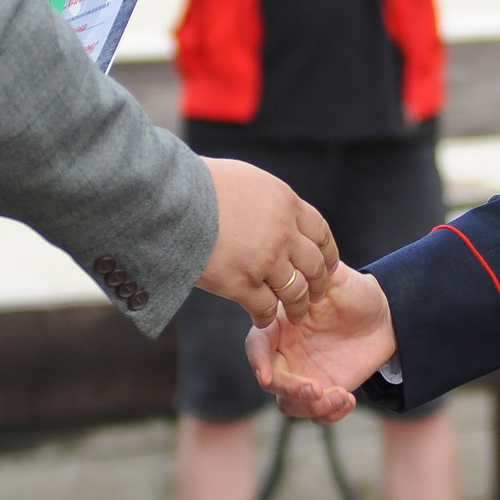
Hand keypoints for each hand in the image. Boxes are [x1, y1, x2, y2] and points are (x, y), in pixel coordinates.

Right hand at [198, 159, 336, 324]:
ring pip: (295, 292)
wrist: (172, 199)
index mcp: (286, 203)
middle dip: (318, 284)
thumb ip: (268, 201)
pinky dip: (266, 317)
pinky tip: (262, 320)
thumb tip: (274, 211)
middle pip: (314, 266)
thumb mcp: (247, 179)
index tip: (327, 266)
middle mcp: (283, 232)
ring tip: (296, 315)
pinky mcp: (242, 283)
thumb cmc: (201, 184)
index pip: (321, 233)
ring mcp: (265, 260)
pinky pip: (265, 308)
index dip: (327, 253)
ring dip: (298, 307)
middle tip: (315, 295)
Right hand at [245, 265, 395, 423]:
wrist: (385, 316)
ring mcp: (303, 375)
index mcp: (281, 325)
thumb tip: (302, 265)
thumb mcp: (338, 278)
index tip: (265, 376)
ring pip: (290, 403)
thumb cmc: (356, 292)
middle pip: (271, 381)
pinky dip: (329, 414)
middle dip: (290, 389)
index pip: (258, 346)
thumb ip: (316, 274)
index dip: (257, 361)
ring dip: (312, 407)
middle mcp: (286, 353)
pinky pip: (316, 413)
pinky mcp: (324, 392)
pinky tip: (348, 400)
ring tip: (342, 396)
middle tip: (318, 389)